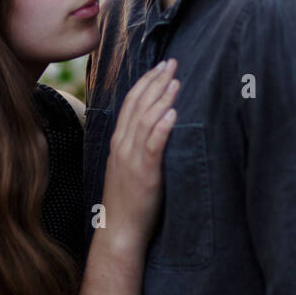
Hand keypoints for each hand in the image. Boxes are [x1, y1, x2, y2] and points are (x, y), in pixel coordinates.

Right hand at [100, 58, 178, 250]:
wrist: (118, 231)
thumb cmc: (128, 201)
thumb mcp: (127, 167)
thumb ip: (137, 146)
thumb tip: (155, 127)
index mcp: (118, 142)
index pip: (130, 103)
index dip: (145, 82)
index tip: (160, 66)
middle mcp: (122, 146)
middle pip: (138, 105)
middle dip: (156, 82)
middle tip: (172, 63)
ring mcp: (131, 159)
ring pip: (145, 120)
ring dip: (161, 98)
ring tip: (176, 81)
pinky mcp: (144, 174)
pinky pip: (153, 146)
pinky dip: (162, 128)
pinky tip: (173, 114)